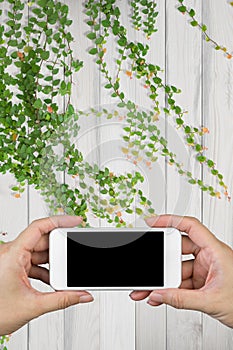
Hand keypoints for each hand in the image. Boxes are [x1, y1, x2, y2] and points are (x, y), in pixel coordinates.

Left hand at [0, 216, 92, 335]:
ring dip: (52, 261)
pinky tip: (53, 279)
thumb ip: (62, 300)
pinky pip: (33, 262)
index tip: (76, 221)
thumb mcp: (32, 306)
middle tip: (74, 252)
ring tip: (63, 271)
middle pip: (41, 240)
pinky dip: (45, 269)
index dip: (59, 221)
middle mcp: (10, 253)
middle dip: (59, 247)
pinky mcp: (13, 268)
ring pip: (38, 252)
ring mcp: (12, 260)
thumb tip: (82, 295)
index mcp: (11, 255)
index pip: (38, 227)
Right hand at [130, 214, 232, 327]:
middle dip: (161, 258)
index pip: (191, 227)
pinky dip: (170, 287)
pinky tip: (161, 294)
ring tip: (150, 287)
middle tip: (148, 264)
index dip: (170, 220)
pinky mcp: (202, 280)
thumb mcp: (211, 301)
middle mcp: (210, 256)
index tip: (152, 222)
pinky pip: (181, 280)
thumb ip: (181, 299)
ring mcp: (205, 268)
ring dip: (164, 278)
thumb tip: (158, 294)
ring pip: (178, 267)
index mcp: (216, 251)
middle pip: (179, 248)